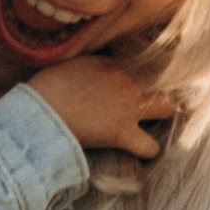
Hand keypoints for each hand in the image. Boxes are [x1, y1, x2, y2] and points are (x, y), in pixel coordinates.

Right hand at [32, 53, 175, 160]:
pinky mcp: (122, 134)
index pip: (144, 59)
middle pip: (164, 76)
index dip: (143, 69)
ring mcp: (129, 107)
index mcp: (113, 62)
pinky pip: (150, 147)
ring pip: (168, 108)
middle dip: (161, 85)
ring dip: (162, 114)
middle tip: (149, 96)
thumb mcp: (72, 62)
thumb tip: (100, 68)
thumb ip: (94, 64)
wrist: (41, 109)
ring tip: (151, 121)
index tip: (138, 75)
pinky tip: (140, 149)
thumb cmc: (48, 86)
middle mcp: (127, 81)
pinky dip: (147, 150)